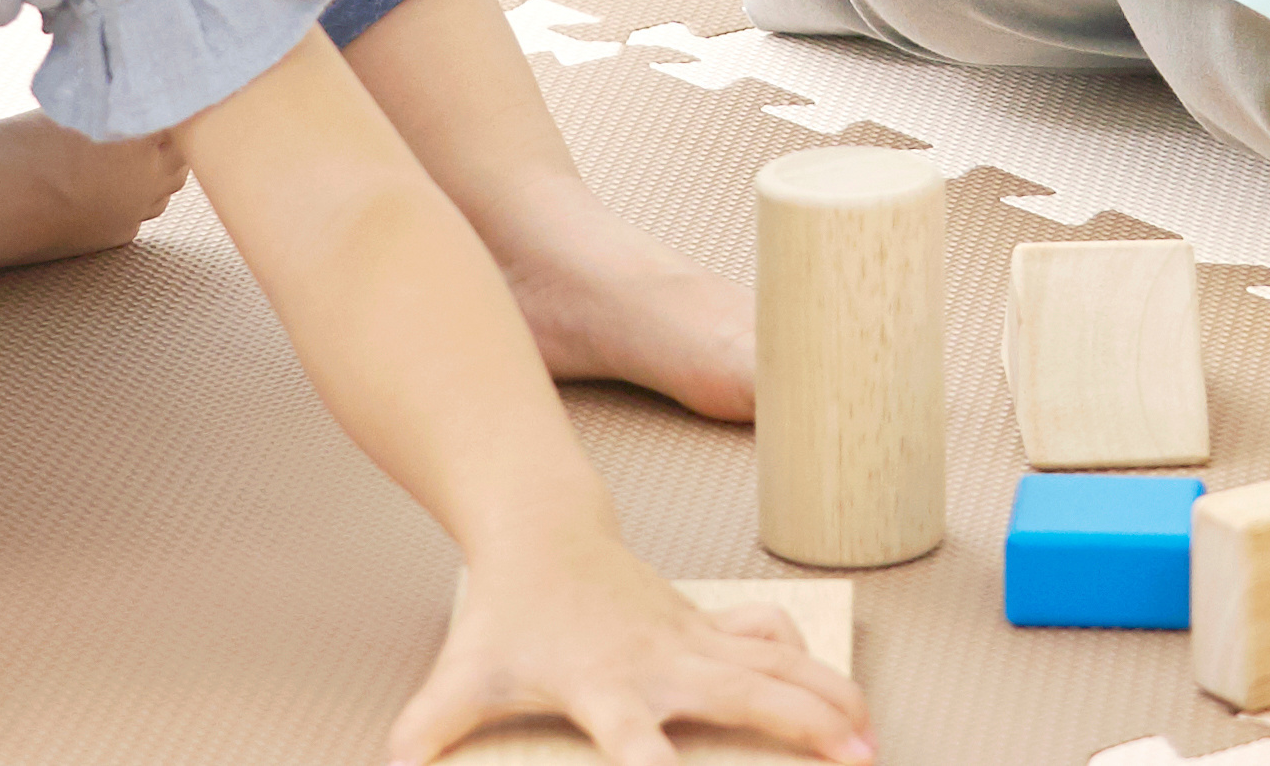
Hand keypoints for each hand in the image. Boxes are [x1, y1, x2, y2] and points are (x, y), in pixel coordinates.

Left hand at [386, 533, 874, 764]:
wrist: (541, 527)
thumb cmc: (509, 614)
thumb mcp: (464, 674)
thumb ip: (432, 723)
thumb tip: (394, 758)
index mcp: (605, 685)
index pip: (634, 742)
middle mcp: (661, 660)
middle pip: (743, 696)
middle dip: (801, 729)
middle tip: (857, 762)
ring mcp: (693, 637)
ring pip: (776, 666)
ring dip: (828, 700)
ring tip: (874, 740)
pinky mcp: (708, 625)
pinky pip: (769, 641)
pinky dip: (807, 664)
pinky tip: (840, 695)